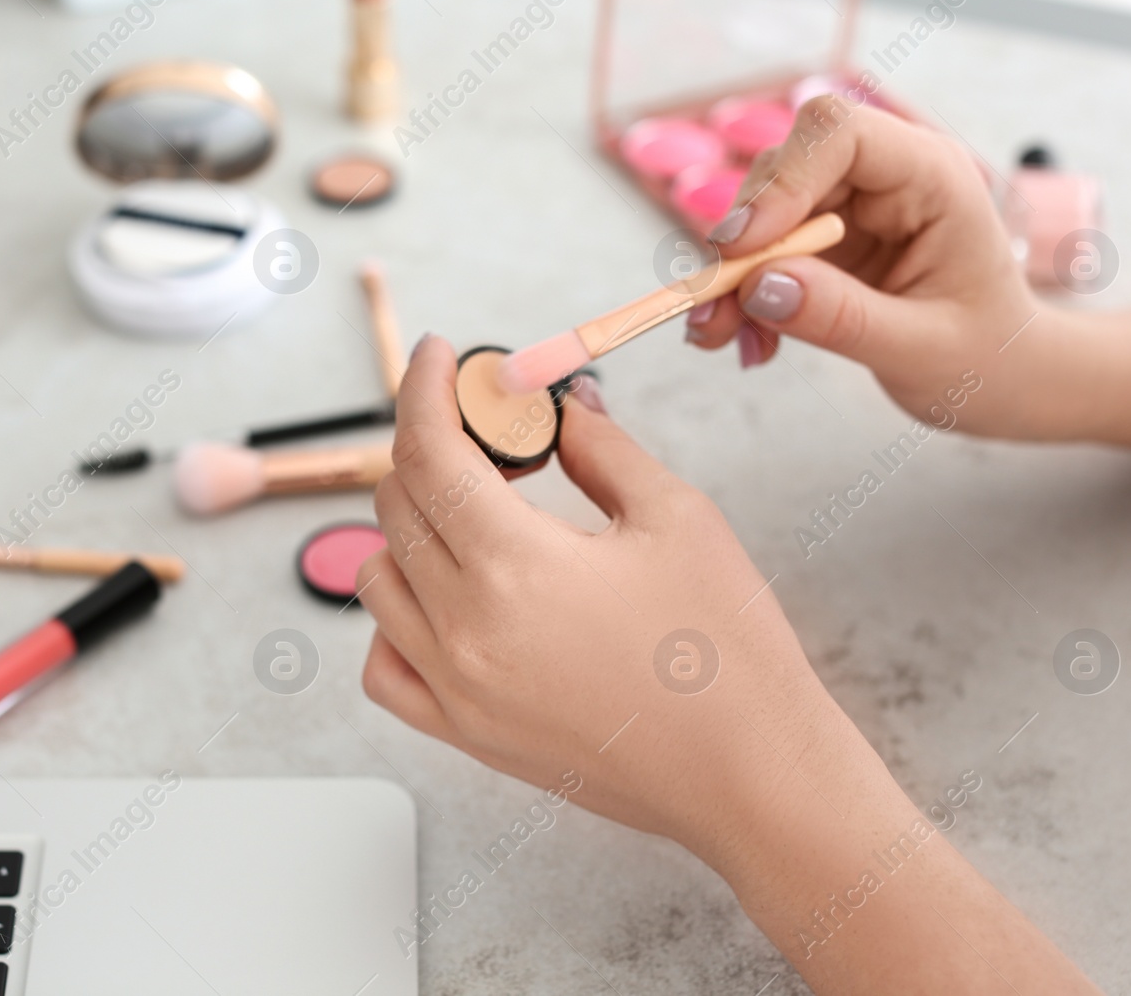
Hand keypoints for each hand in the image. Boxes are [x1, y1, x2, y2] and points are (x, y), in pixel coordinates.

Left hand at [356, 336, 830, 860]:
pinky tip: (450, 597)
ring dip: (412, 527)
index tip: (439, 356)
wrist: (752, 774)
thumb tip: (561, 407)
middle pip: (396, 505)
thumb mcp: (675, 518)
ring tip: (481, 516)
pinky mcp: (465, 733)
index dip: (425, 388)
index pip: (429, 452)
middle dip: (433, 449)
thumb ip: (601, 448)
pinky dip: (396, 619)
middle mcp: (464, 631)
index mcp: (514, 566)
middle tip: (497, 441)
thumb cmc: (728, 651)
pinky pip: (385, 666)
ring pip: (378, 579)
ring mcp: (456, 690)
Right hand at [689, 98, 1054, 438]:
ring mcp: (851, 206)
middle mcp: (886, 176)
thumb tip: (758, 286)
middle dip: (740, 242)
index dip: (781, 180)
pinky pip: (762, 253)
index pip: (840, 134)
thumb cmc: (988, 357)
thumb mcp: (921, 349)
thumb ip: (841, 317)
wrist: (1005, 377)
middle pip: (784, 168)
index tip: (740, 248)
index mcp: (932, 177)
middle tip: (711, 312)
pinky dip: (741, 296)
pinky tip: (748, 342)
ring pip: (760, 213)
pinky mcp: (824, 241)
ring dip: (729, 276)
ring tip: (720, 338)